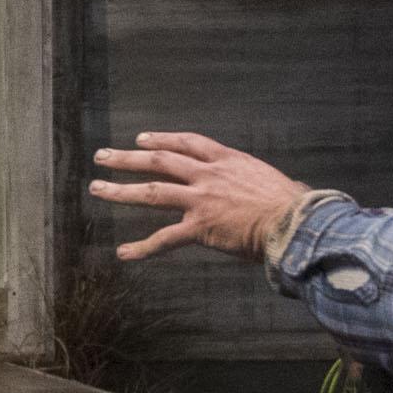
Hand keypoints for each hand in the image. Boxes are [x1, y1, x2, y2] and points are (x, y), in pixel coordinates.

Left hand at [89, 131, 321, 265]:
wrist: (295, 222)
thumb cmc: (291, 204)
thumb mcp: (267, 179)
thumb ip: (251, 180)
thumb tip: (263, 186)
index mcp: (226, 160)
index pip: (187, 143)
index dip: (162, 139)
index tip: (142, 139)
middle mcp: (208, 175)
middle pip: (159, 160)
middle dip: (128, 158)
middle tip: (102, 156)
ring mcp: (201, 200)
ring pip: (152, 192)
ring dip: (121, 190)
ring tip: (97, 188)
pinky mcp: (200, 227)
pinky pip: (164, 238)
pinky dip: (142, 248)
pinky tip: (123, 253)